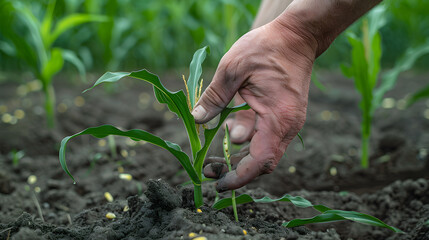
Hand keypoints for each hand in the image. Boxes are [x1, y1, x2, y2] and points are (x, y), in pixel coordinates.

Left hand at [192, 16, 317, 191]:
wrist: (297, 36)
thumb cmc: (266, 48)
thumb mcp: (232, 68)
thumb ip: (215, 97)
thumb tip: (198, 120)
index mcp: (277, 118)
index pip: (261, 161)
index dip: (239, 177)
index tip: (218, 183)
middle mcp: (287, 126)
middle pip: (262, 162)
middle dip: (235, 170)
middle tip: (208, 169)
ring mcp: (288, 122)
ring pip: (264, 152)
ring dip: (239, 156)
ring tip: (213, 153)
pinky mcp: (285, 117)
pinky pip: (266, 138)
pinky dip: (247, 141)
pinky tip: (229, 130)